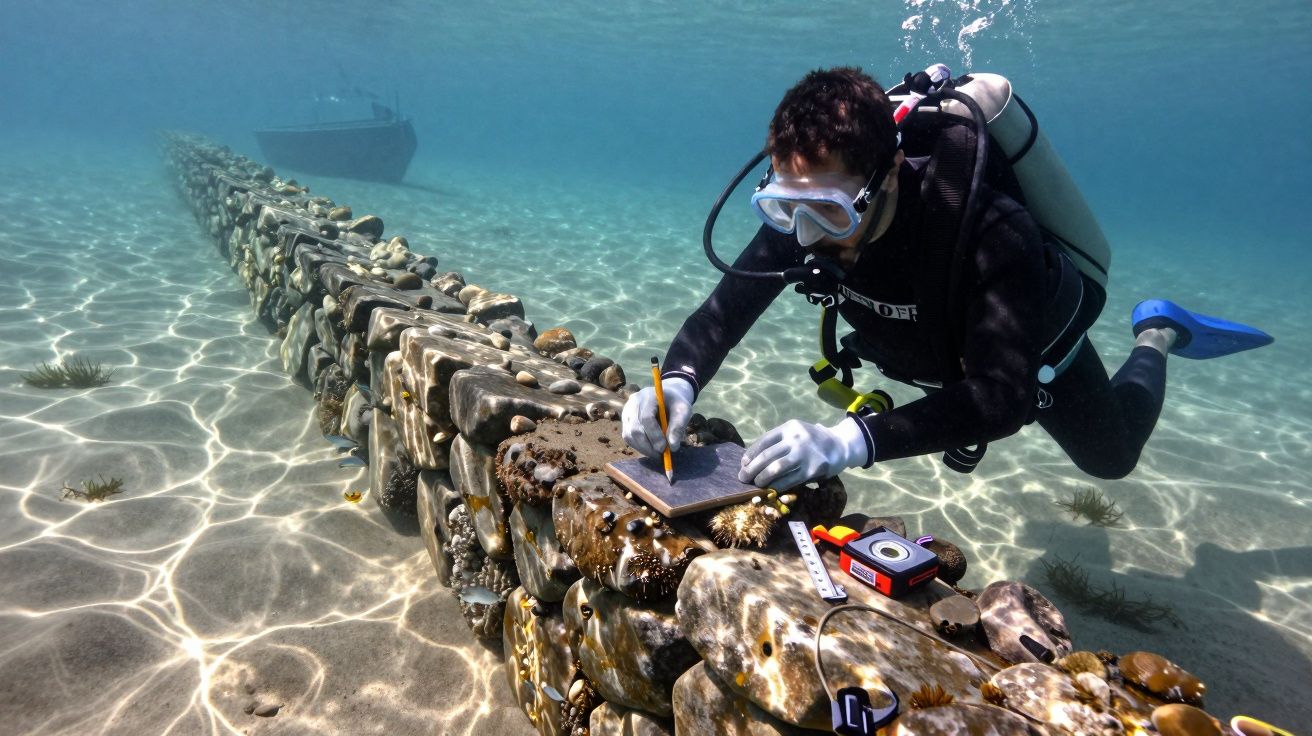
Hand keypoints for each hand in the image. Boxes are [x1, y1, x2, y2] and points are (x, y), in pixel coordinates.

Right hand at [621, 377, 694, 458]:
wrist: (667, 397)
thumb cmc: (676, 404)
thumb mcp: (683, 410)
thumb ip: (679, 426)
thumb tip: (672, 447)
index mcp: (648, 396)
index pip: (646, 418)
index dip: (654, 436)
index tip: (664, 448)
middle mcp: (633, 403)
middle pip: (635, 429)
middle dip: (648, 446)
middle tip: (661, 455)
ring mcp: (626, 411)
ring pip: (629, 435)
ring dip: (643, 448)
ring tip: (657, 453)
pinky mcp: (625, 420)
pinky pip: (628, 437)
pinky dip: (639, 446)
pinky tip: (650, 448)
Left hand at [738, 417, 869, 489]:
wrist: (840, 445)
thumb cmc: (812, 440)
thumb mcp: (796, 433)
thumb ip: (778, 442)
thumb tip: (750, 458)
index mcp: (789, 427)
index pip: (763, 441)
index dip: (750, 454)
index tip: (743, 464)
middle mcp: (796, 438)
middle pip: (767, 455)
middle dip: (751, 468)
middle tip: (743, 477)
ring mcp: (805, 454)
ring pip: (776, 468)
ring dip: (762, 478)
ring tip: (756, 484)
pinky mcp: (812, 469)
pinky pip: (789, 480)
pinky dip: (777, 486)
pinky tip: (771, 489)